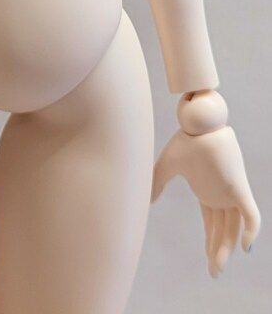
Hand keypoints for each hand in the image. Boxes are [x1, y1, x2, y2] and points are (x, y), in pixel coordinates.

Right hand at [152, 126, 259, 276]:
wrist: (199, 124)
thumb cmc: (185, 140)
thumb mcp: (167, 166)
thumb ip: (157, 183)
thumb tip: (145, 201)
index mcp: (207, 191)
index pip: (213, 223)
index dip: (211, 242)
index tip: (208, 262)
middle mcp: (220, 195)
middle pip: (224, 230)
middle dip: (218, 251)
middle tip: (213, 272)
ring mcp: (231, 192)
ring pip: (234, 228)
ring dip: (227, 248)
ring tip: (217, 267)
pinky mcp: (239, 188)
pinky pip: (251, 214)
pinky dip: (251, 231)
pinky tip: (246, 247)